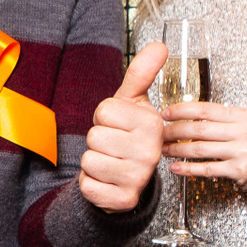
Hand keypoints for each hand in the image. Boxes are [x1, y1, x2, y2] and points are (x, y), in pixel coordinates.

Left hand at [79, 41, 166, 212]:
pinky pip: (87, 184)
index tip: (118, 125)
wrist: (129, 179)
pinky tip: (106, 181)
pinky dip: (90, 183)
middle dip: (98, 140)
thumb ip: (141, 73)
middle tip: (113, 146)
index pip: (104, 110)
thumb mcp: (133, 102)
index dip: (104, 117)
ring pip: (89, 160)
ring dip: (93, 162)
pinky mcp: (122, 200)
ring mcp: (138, 178)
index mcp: (153, 125)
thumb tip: (159, 46)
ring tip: (110, 161)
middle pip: (94, 135)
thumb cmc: (128, 135)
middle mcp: (150, 152)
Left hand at [161, 101, 246, 196]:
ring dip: (178, 150)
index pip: (205, 109)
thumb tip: (187, 117)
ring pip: (201, 148)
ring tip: (164, 150)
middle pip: (199, 129)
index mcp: (242, 116)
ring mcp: (242, 151)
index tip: (165, 114)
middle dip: (175, 131)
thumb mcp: (244, 125)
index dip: (181, 111)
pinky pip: (207, 168)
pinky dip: (188, 168)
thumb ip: (220, 120)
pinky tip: (176, 167)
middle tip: (161, 134)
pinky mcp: (239, 170)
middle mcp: (244, 131)